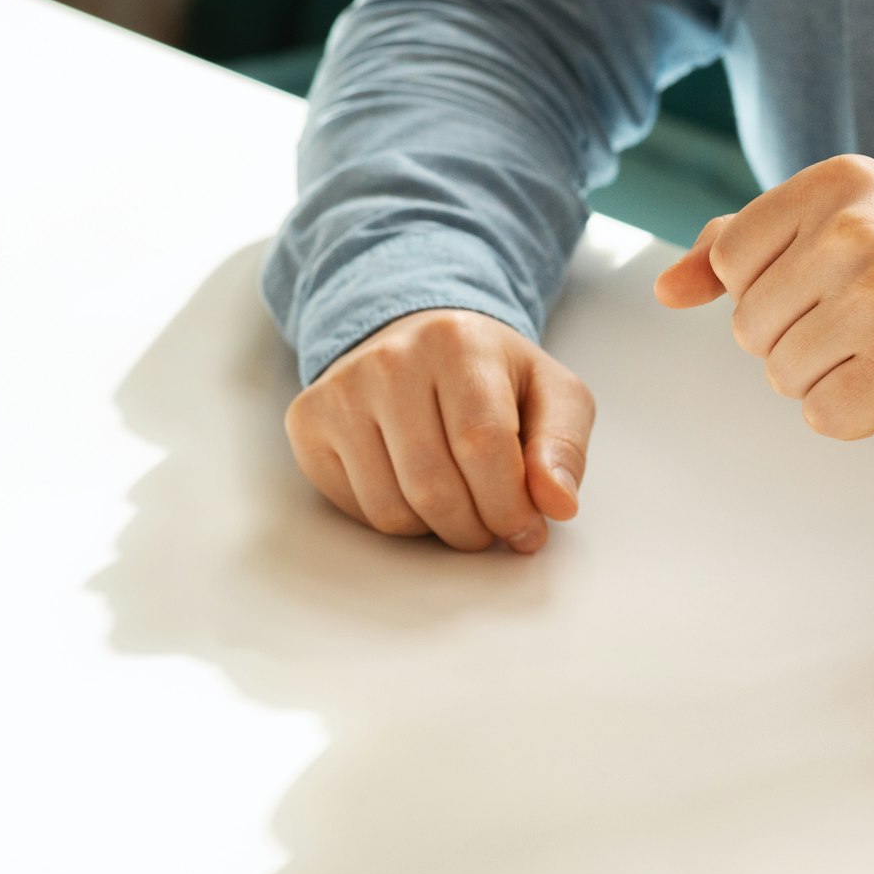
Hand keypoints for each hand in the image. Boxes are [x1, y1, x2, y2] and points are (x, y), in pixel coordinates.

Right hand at [284, 309, 594, 551]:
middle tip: (495, 528)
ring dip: (437, 532)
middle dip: (476, 528)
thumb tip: (558, 504)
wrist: (419, 342)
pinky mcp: (309, 420)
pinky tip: (418, 492)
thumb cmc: (493, 376)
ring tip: (462, 511)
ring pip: (391, 509)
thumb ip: (564, 446)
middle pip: (434, 486)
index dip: (510, 506)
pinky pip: (356, 509)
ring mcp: (341, 390)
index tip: (529, 532)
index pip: (483, 446)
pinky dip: (398, 521)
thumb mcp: (551, 394)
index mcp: (458, 342)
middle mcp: (389, 360)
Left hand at [653, 154, 873, 438]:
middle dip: (796, 341)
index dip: (767, 291)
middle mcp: (853, 231)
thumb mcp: (846, 224)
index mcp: (834, 185)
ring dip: (827, 380)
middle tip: (866, 324)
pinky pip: (822, 415)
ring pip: (780, 374)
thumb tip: (667, 288)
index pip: (733, 258)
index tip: (825, 287)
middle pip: (749, 325)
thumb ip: (751, 245)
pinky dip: (855, 415)